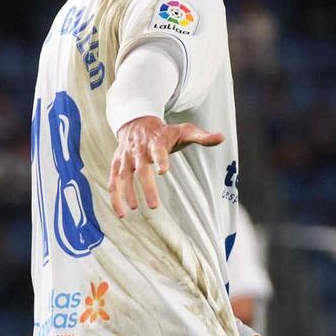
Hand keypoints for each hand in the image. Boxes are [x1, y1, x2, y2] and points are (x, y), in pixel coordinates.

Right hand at [108, 116, 223, 218]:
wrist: (136, 122)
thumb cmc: (164, 132)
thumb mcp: (184, 130)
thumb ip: (202, 137)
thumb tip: (222, 137)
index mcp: (156, 142)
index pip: (158, 151)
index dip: (160, 160)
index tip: (164, 171)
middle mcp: (139, 150)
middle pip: (141, 170)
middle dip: (146, 187)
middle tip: (154, 206)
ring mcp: (125, 158)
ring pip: (123, 176)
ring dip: (126, 193)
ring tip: (133, 210)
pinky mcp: (116, 164)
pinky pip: (113, 181)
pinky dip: (114, 197)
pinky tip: (120, 213)